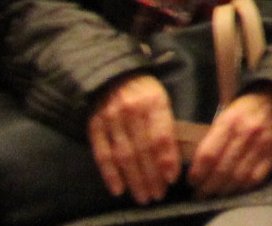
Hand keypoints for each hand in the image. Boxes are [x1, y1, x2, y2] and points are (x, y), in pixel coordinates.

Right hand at [89, 73, 179, 203]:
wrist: (112, 74)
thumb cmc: (144, 90)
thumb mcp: (162, 98)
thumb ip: (166, 123)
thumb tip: (178, 154)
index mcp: (154, 102)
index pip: (161, 136)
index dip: (166, 159)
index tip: (172, 179)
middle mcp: (132, 111)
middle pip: (142, 150)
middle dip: (151, 176)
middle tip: (157, 195)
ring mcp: (111, 120)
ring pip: (124, 155)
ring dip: (134, 179)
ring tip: (143, 196)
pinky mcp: (94, 127)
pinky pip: (102, 154)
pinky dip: (110, 174)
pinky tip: (118, 189)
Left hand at [189, 88, 271, 197]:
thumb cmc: (247, 110)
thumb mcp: (227, 114)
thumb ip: (213, 136)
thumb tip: (196, 164)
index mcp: (230, 120)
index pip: (208, 154)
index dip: (198, 172)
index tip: (192, 181)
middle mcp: (247, 132)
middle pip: (222, 169)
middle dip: (208, 186)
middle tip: (200, 194)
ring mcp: (263, 143)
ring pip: (239, 176)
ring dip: (224, 190)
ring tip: (215, 194)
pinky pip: (256, 177)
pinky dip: (243, 188)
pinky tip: (235, 189)